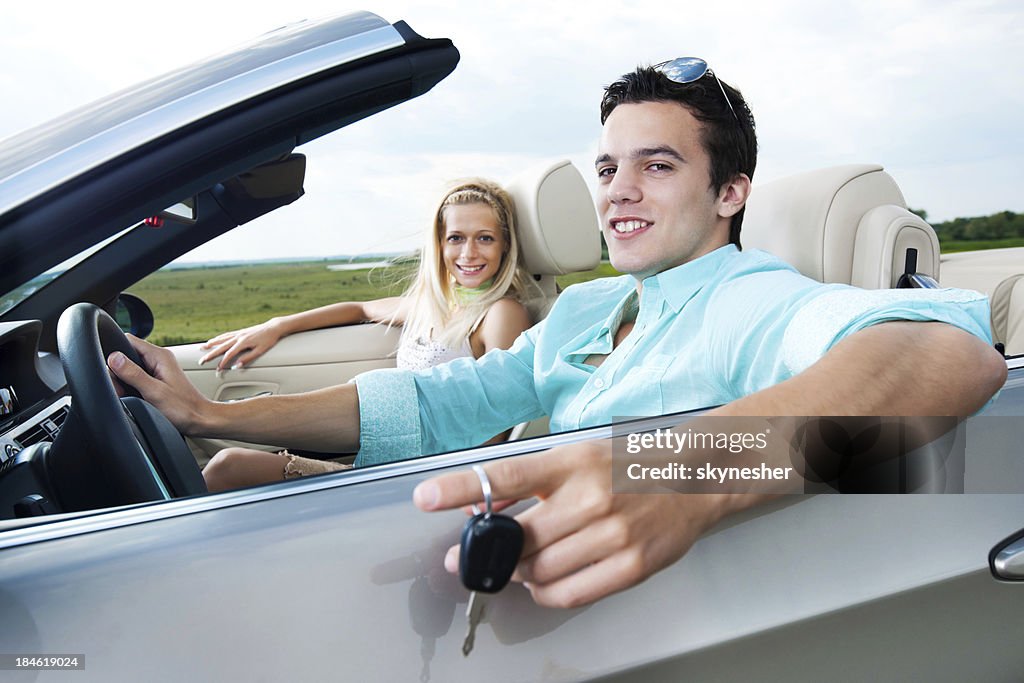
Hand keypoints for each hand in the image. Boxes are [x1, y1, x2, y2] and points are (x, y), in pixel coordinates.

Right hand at [107, 335, 213, 434]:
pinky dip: (130, 386)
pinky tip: (134, 397)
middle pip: (126, 355)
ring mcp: (157, 369)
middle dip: (117, 371)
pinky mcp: (156, 379)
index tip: (113, 371)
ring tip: (130, 395)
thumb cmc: (183, 408)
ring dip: (124, 381)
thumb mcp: (154, 391)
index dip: (114, 351)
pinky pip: (135, 377)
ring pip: (129, 367)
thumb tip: (113, 357)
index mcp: (159, 356)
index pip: (128, 339)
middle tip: (123, 390)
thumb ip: (133, 374)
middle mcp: (158, 359)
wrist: (200, 420)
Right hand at [199, 319, 286, 370]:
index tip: (217, 369)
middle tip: (202, 360)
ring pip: (222, 339)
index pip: (229, 354)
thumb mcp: (260, 351)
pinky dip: (219, 338)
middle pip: (221, 347)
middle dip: (210, 354)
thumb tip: (237, 366)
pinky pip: (226, 335)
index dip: (222, 363)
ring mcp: (239, 333)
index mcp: (243, 343)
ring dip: (211, 344)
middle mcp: (238, 337)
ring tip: (203, 348)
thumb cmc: (268, 340)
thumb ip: (248, 358)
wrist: (273, 327)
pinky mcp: (240, 331)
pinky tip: (215, 339)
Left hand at [413, 440, 736, 607]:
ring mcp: (614, 534)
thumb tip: (479, 504)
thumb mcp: (575, 456)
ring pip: (539, 572)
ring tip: (517, 564)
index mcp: (572, 462)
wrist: (692, 478)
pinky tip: (542, 582)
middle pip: (519, 540)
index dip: (461, 488)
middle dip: (486, 554)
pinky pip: (569, 594)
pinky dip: (544, 593)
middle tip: (469, 557)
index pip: (507, 473)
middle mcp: (592, 497)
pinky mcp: (632, 566)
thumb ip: (527, 480)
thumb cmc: (625, 467)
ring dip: (517, 574)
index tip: (425, 497)